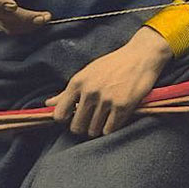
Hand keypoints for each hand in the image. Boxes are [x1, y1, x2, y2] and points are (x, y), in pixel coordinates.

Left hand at [46, 27, 172, 136]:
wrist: (140, 56)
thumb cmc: (112, 65)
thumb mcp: (87, 73)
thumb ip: (66, 92)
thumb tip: (47, 105)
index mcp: (78, 82)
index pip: (59, 115)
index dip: (66, 120)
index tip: (74, 117)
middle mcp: (89, 91)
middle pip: (76, 127)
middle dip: (83, 127)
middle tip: (92, 119)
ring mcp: (106, 100)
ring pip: (93, 130)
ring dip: (98, 128)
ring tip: (105, 117)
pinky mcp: (122, 107)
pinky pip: (109, 130)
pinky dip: (111, 128)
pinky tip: (114, 118)